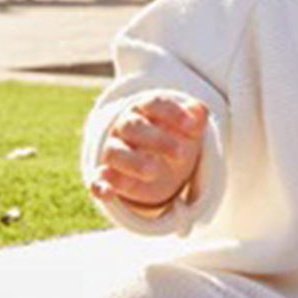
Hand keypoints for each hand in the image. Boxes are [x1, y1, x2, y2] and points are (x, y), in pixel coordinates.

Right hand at [90, 93, 207, 208]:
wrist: (158, 162)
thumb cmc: (174, 137)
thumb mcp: (188, 129)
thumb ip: (195, 119)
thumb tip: (201, 111)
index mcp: (145, 109)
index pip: (154, 104)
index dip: (173, 113)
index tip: (193, 127)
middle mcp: (124, 127)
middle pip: (133, 127)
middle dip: (158, 140)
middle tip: (182, 154)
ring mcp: (114, 150)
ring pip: (115, 152)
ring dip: (133, 162)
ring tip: (154, 171)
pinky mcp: (107, 177)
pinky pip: (96, 180)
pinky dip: (99, 186)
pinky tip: (108, 193)